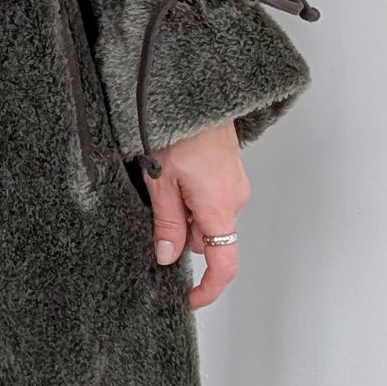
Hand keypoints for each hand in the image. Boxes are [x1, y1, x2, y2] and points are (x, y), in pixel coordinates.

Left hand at [145, 116, 249, 309]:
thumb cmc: (177, 127)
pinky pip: (210, 196)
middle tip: (151, 210)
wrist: (192, 87)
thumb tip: (167, 256)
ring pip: (206, 215)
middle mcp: (235, 197)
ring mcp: (235, 181)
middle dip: (180, 235)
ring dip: (183, 210)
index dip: (208, 289)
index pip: (224, 264)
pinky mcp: (229, 168)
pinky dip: (190, 194)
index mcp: (220, 207)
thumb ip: (166, 223)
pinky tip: (171, 170)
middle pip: (208, 238)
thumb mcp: (160, 181)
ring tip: (158, 179)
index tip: (189, 298)